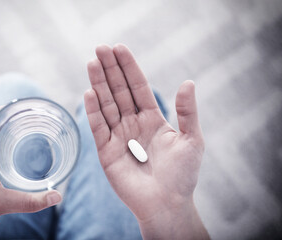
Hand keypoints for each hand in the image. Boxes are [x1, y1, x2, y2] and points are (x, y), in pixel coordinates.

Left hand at [0, 107, 61, 239]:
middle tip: (42, 118)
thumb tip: (57, 196)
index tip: (33, 109)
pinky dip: (12, 136)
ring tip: (37, 126)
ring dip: (15, 126)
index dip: (13, 109)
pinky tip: (26, 142)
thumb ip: (30, 201)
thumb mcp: (1, 204)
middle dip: (19, 116)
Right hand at [85, 44, 208, 238]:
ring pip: (106, 105)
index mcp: (152, 118)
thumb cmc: (182, 175)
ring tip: (92, 63)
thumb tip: (188, 82)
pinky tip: (90, 92)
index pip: (138, 87)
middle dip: (110, 70)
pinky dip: (93, 111)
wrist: (167, 204)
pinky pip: (98, 127)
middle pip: (119, 91)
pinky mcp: (106, 151)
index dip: (129, 68)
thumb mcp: (192, 140)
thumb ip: (187, 112)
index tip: (119, 48)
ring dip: (99, 84)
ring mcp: (118, 136)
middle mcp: (133, 123)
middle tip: (100, 48)